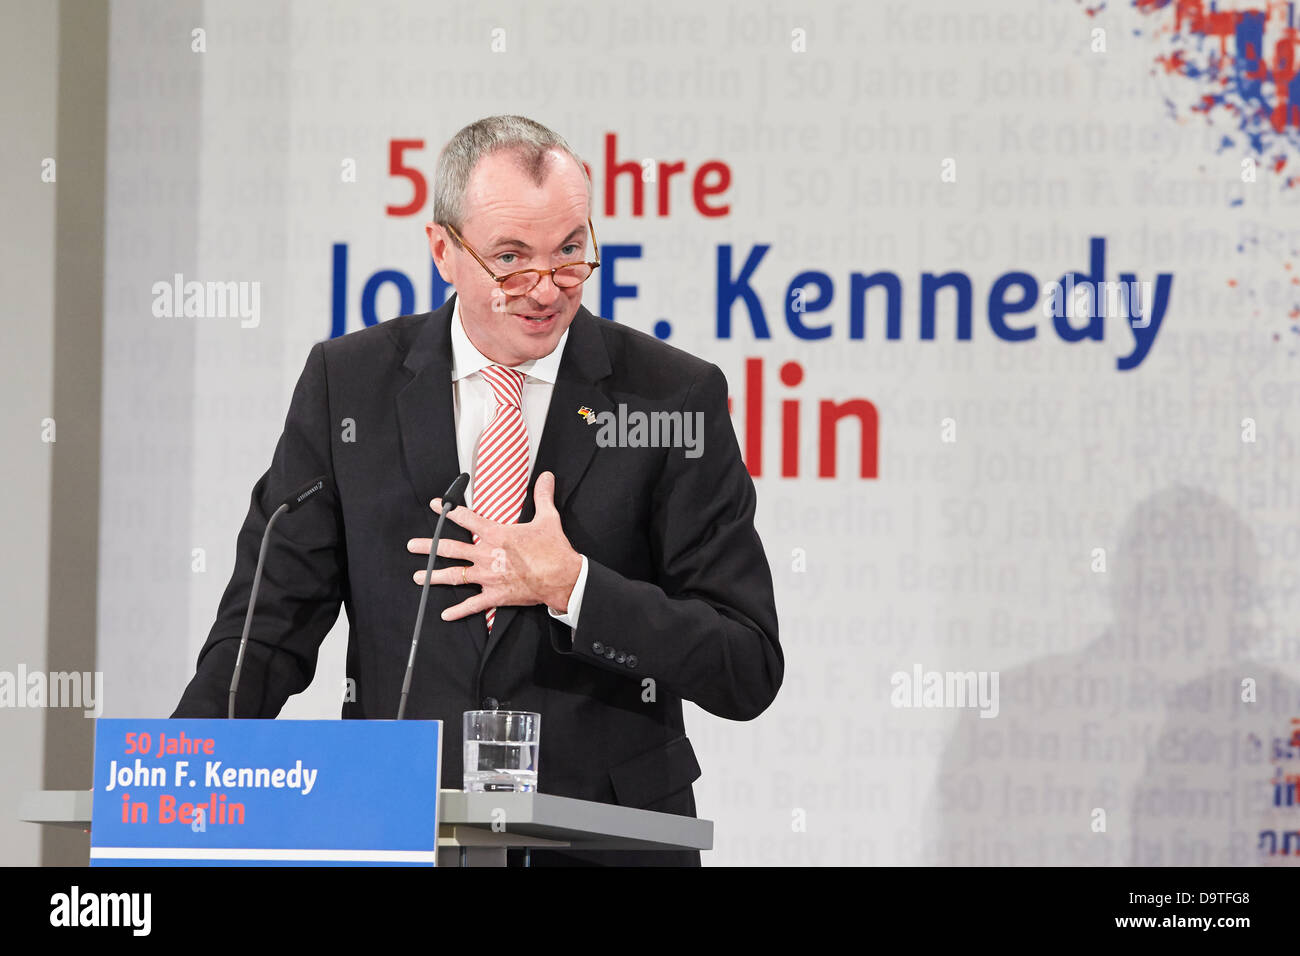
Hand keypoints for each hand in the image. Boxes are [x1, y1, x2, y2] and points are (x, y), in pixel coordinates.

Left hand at [406, 471, 583, 621]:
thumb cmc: (553, 549)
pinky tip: (445, 614)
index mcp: (497, 535)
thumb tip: (547, 477)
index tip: (437, 505)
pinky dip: (458, 611)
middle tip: (412, 546)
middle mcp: (487, 555)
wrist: (561, 577)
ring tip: (418, 577)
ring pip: (455, 575)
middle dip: (429, 546)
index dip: (450, 510)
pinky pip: (473, 605)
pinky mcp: (495, 595)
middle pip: (450, 548)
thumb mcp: (548, 518)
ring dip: (434, 576)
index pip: (467, 519)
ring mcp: (488, 576)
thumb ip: (542, 496)